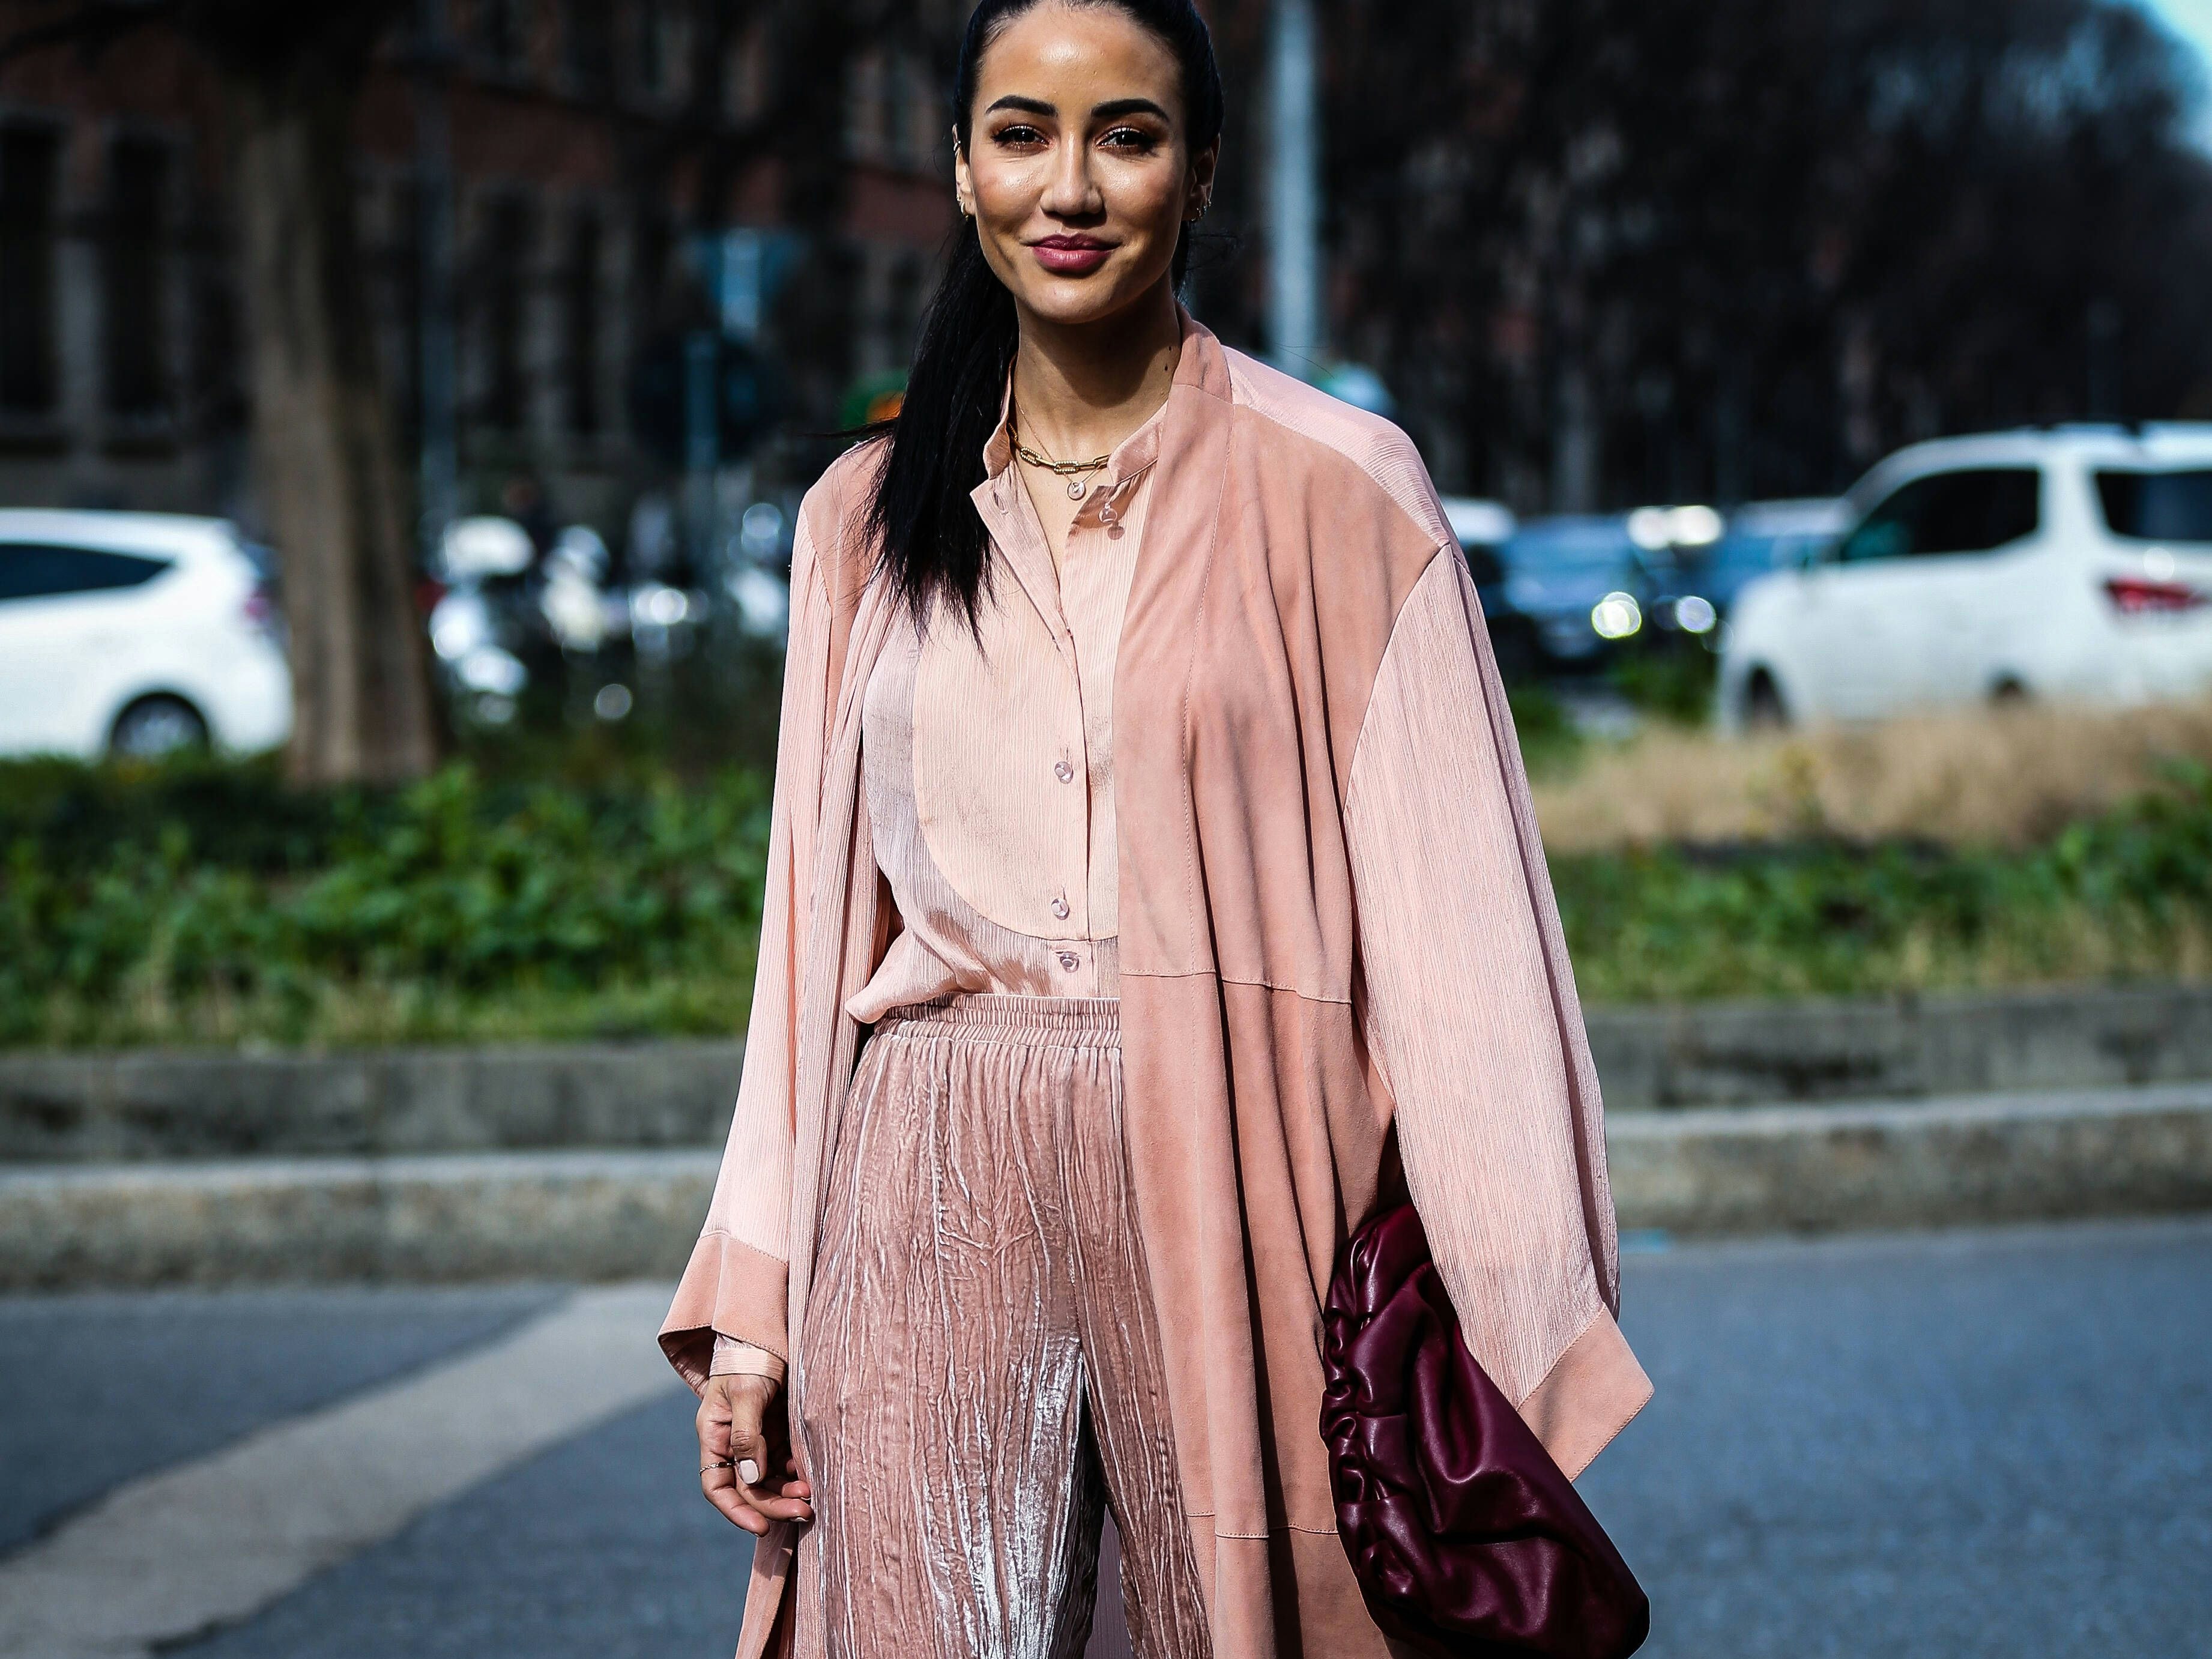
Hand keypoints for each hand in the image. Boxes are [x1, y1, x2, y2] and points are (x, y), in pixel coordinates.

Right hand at [696, 1373, 813, 1534]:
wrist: (771, 1335)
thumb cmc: (751, 1359)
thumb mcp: (746, 1393)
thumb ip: (747, 1435)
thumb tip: (752, 1478)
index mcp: (714, 1436)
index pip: (717, 1486)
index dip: (736, 1511)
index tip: (762, 1527)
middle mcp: (732, 1444)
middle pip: (748, 1489)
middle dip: (773, 1504)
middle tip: (804, 1511)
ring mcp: (756, 1441)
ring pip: (769, 1481)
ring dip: (788, 1493)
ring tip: (811, 1496)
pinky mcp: (777, 1435)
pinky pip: (785, 1465)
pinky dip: (797, 1475)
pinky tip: (812, 1475)